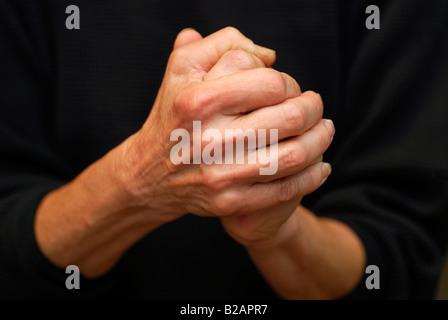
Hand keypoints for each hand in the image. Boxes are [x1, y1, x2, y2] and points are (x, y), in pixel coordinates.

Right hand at [119, 27, 332, 222]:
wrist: (150, 173)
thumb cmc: (173, 114)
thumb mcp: (183, 66)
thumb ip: (225, 44)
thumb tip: (270, 56)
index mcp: (199, 101)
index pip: (272, 82)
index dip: (288, 82)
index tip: (287, 88)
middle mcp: (210, 139)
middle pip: (291, 117)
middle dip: (314, 107)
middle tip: (315, 106)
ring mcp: (220, 175)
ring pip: (296, 155)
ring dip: (321, 139)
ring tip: (325, 130)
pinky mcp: (229, 202)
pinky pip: (286, 189)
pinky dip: (312, 176)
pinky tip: (319, 165)